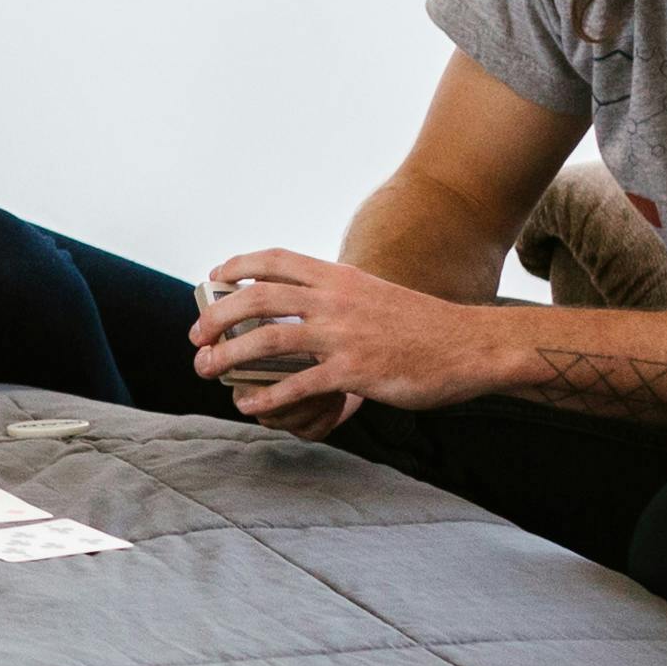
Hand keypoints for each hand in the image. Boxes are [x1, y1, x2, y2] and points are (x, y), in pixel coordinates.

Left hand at [192, 248, 489, 422]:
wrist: (469, 345)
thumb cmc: (423, 326)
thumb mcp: (374, 296)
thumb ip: (339, 299)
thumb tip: (306, 309)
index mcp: (340, 277)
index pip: (275, 259)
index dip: (238, 265)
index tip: (215, 277)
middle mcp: (336, 299)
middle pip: (257, 298)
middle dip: (217, 316)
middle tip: (197, 337)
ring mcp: (344, 336)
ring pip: (267, 341)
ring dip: (229, 357)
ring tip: (207, 371)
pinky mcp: (355, 372)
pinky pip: (298, 386)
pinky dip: (266, 398)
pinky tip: (250, 406)